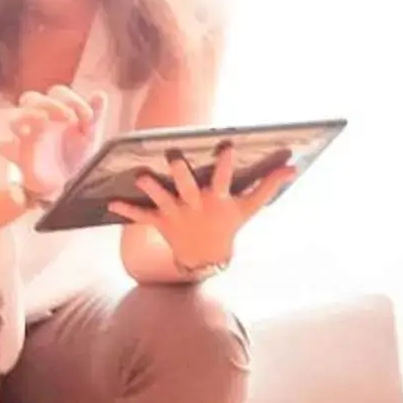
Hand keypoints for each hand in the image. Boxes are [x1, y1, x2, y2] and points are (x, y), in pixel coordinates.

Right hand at [0, 86, 107, 206]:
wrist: (68, 182)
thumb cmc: (78, 153)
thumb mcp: (91, 134)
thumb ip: (95, 114)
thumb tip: (99, 94)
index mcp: (57, 109)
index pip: (57, 92)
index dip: (72, 99)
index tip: (87, 116)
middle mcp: (38, 118)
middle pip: (31, 98)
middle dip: (48, 104)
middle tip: (67, 117)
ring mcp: (25, 136)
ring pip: (13, 117)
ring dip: (25, 117)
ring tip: (42, 121)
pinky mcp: (18, 156)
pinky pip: (3, 147)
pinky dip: (8, 146)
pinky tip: (22, 147)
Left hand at [109, 142, 293, 273]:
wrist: (206, 257)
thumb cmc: (229, 226)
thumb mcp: (249, 208)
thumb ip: (268, 186)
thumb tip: (292, 167)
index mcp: (218, 200)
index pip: (225, 179)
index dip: (226, 164)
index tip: (227, 146)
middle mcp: (196, 206)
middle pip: (188, 187)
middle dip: (181, 173)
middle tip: (174, 156)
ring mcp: (176, 214)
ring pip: (161, 199)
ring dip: (151, 189)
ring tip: (141, 177)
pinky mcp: (160, 222)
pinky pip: (141, 216)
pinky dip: (126, 211)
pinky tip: (110, 203)